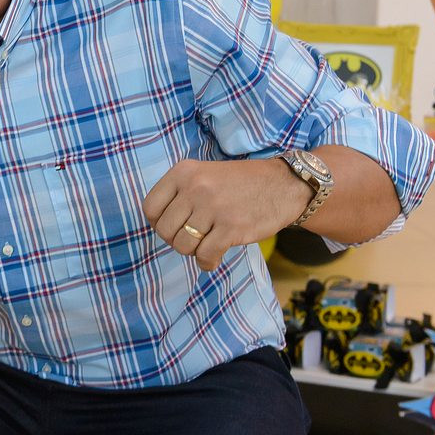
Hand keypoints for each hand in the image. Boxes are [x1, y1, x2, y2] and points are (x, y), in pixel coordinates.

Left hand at [143, 159, 310, 271]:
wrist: (284, 184)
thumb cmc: (240, 183)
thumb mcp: (203, 173)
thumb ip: (179, 193)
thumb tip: (157, 224)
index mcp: (183, 172)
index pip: (150, 208)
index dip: (158, 223)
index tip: (174, 225)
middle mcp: (195, 187)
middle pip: (164, 230)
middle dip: (177, 239)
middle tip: (194, 236)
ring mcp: (213, 207)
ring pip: (183, 245)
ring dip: (193, 251)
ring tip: (207, 243)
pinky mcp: (232, 227)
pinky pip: (205, 256)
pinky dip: (207, 262)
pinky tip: (215, 257)